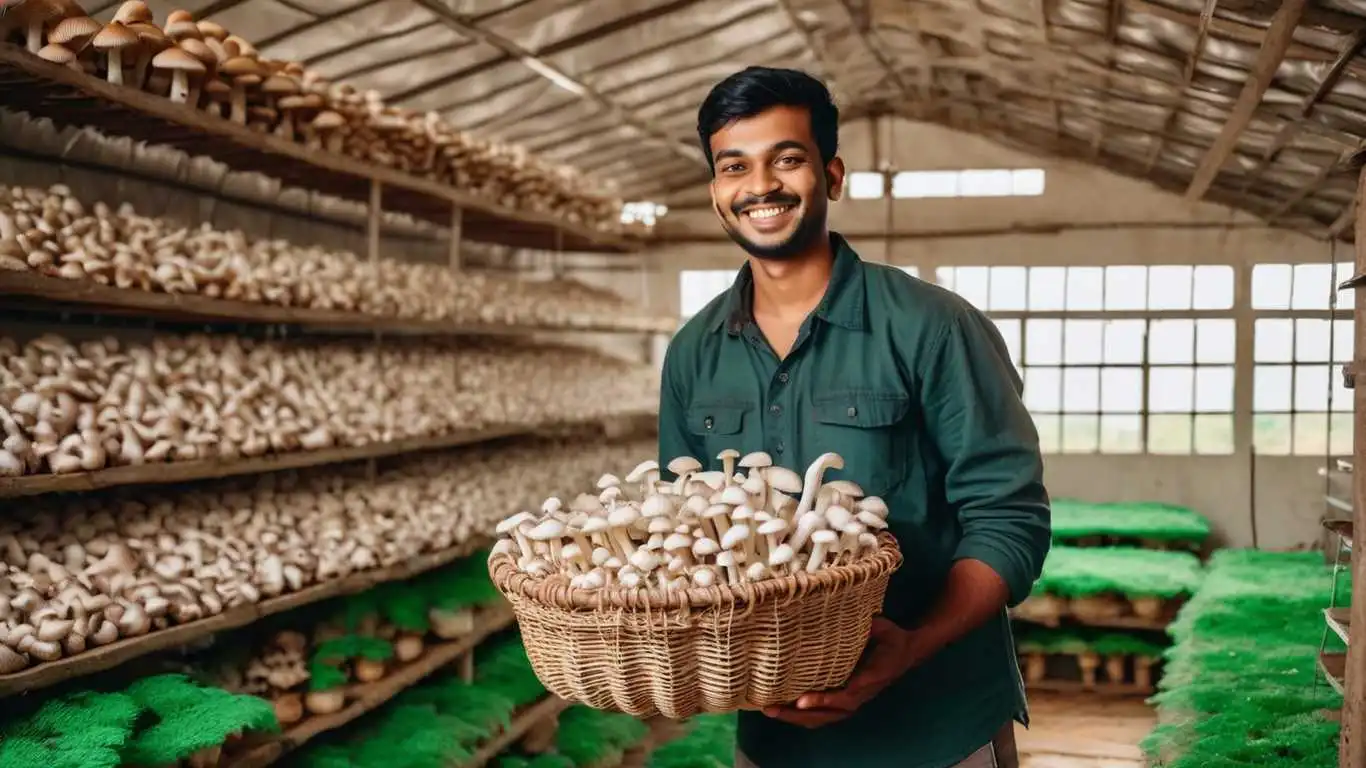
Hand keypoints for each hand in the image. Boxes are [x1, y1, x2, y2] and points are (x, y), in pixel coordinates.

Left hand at [761, 616, 919, 727]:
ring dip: (797, 718)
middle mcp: (862, 694)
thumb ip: (871, 625)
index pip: (848, 693)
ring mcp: (854, 700)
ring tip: (770, 710)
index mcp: (873, 676)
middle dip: (800, 713)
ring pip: (825, 718)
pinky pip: (824, 715)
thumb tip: (854, 616)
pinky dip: (802, 716)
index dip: (826, 699)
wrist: (905, 653)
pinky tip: (782, 711)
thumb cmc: (892, 638)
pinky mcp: (846, 701)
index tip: (803, 700)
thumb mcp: (884, 628)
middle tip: (774, 708)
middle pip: (830, 712)